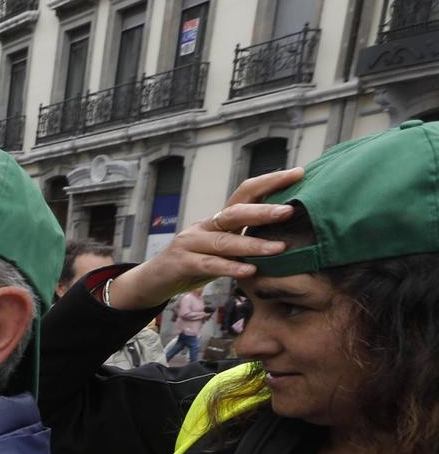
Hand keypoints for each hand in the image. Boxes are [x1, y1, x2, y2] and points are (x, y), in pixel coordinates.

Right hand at [106, 168, 300, 310]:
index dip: (271, 181)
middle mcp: (204, 226)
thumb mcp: (221, 249)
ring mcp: (190, 243)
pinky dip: (230, 268)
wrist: (152, 280)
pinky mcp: (181, 264)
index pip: (246, 192)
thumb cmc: (194, 264)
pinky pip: (209, 265)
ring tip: (279, 249)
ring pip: (224, 241)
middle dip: (263, 210)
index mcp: (217, 219)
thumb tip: (288, 233)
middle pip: (235, 212)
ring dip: (253, 245)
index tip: (300, 174)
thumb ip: (245, 240)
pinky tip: (250, 271)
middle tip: (289, 211)